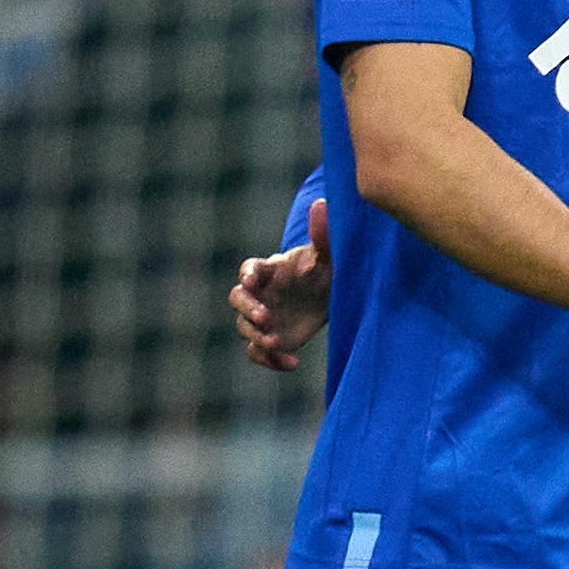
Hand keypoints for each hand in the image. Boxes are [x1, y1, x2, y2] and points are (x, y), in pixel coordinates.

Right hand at [232, 198, 330, 370]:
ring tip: (277, 344)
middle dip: (247, 310)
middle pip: (237, 300)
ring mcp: (262, 316)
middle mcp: (259, 293)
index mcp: (270, 269)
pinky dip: (270, 359)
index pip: (249, 268)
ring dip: (257, 337)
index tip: (251, 280)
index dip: (247, 274)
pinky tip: (292, 364)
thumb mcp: (329, 254)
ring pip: (244, 328)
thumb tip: (321, 204)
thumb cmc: (326, 268)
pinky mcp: (271, 337)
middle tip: (266, 320)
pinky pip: (258, 351)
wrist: (331, 293)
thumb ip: (323, 235)